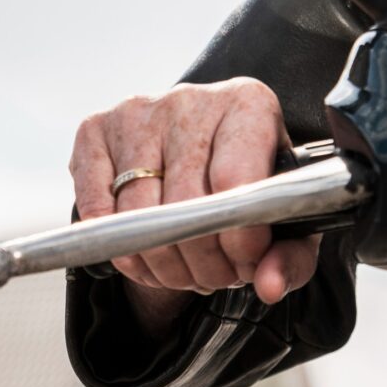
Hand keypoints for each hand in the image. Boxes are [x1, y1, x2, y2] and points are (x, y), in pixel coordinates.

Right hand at [69, 78, 321, 336]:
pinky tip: (151, 258)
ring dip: (164, 263)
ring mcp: (138, 112)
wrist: (205, 149)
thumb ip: (291, 256)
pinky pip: (97, 210)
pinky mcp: (95, 129)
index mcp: (248, 104)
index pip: (234, 180)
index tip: (246, 263)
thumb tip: (270, 287)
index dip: (239, 238)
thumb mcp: (285, 219)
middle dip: (203, 260)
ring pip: (138, 214)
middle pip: (183, 204)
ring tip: (189, 269)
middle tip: (218, 276)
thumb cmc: (250, 183)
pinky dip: (123, 251)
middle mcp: (190, 99)